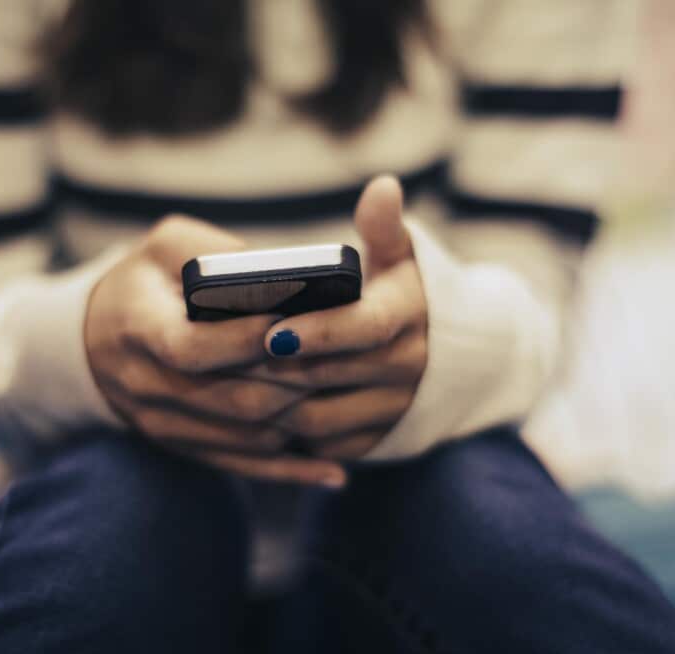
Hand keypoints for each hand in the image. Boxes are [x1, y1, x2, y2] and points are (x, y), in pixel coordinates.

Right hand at [86, 215, 347, 486]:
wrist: (91, 340)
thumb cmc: (144, 282)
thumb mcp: (165, 247)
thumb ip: (217, 253)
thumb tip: (287, 278)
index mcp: (138, 329)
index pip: (192, 348)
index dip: (244, 341)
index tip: (294, 324)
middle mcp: (147, 385)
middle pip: (232, 399)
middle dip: (292, 383)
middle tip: (343, 364)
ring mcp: (165, 425)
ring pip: (245, 438)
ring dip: (299, 422)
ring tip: (345, 402)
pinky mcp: (184, 448)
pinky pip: (242, 467)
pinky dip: (289, 471)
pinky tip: (332, 471)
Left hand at [243, 176, 427, 458]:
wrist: (455, 356)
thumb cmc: (407, 293)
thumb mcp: (404, 256)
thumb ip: (386, 225)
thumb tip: (383, 187)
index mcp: (409, 317)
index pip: (361, 327)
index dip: (317, 331)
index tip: (273, 329)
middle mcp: (407, 368)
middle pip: (326, 376)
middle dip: (271, 369)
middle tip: (220, 358)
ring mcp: (391, 410)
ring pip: (317, 418)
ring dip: (269, 404)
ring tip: (227, 382)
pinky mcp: (376, 441)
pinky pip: (322, 445)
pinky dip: (285, 434)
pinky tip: (250, 412)